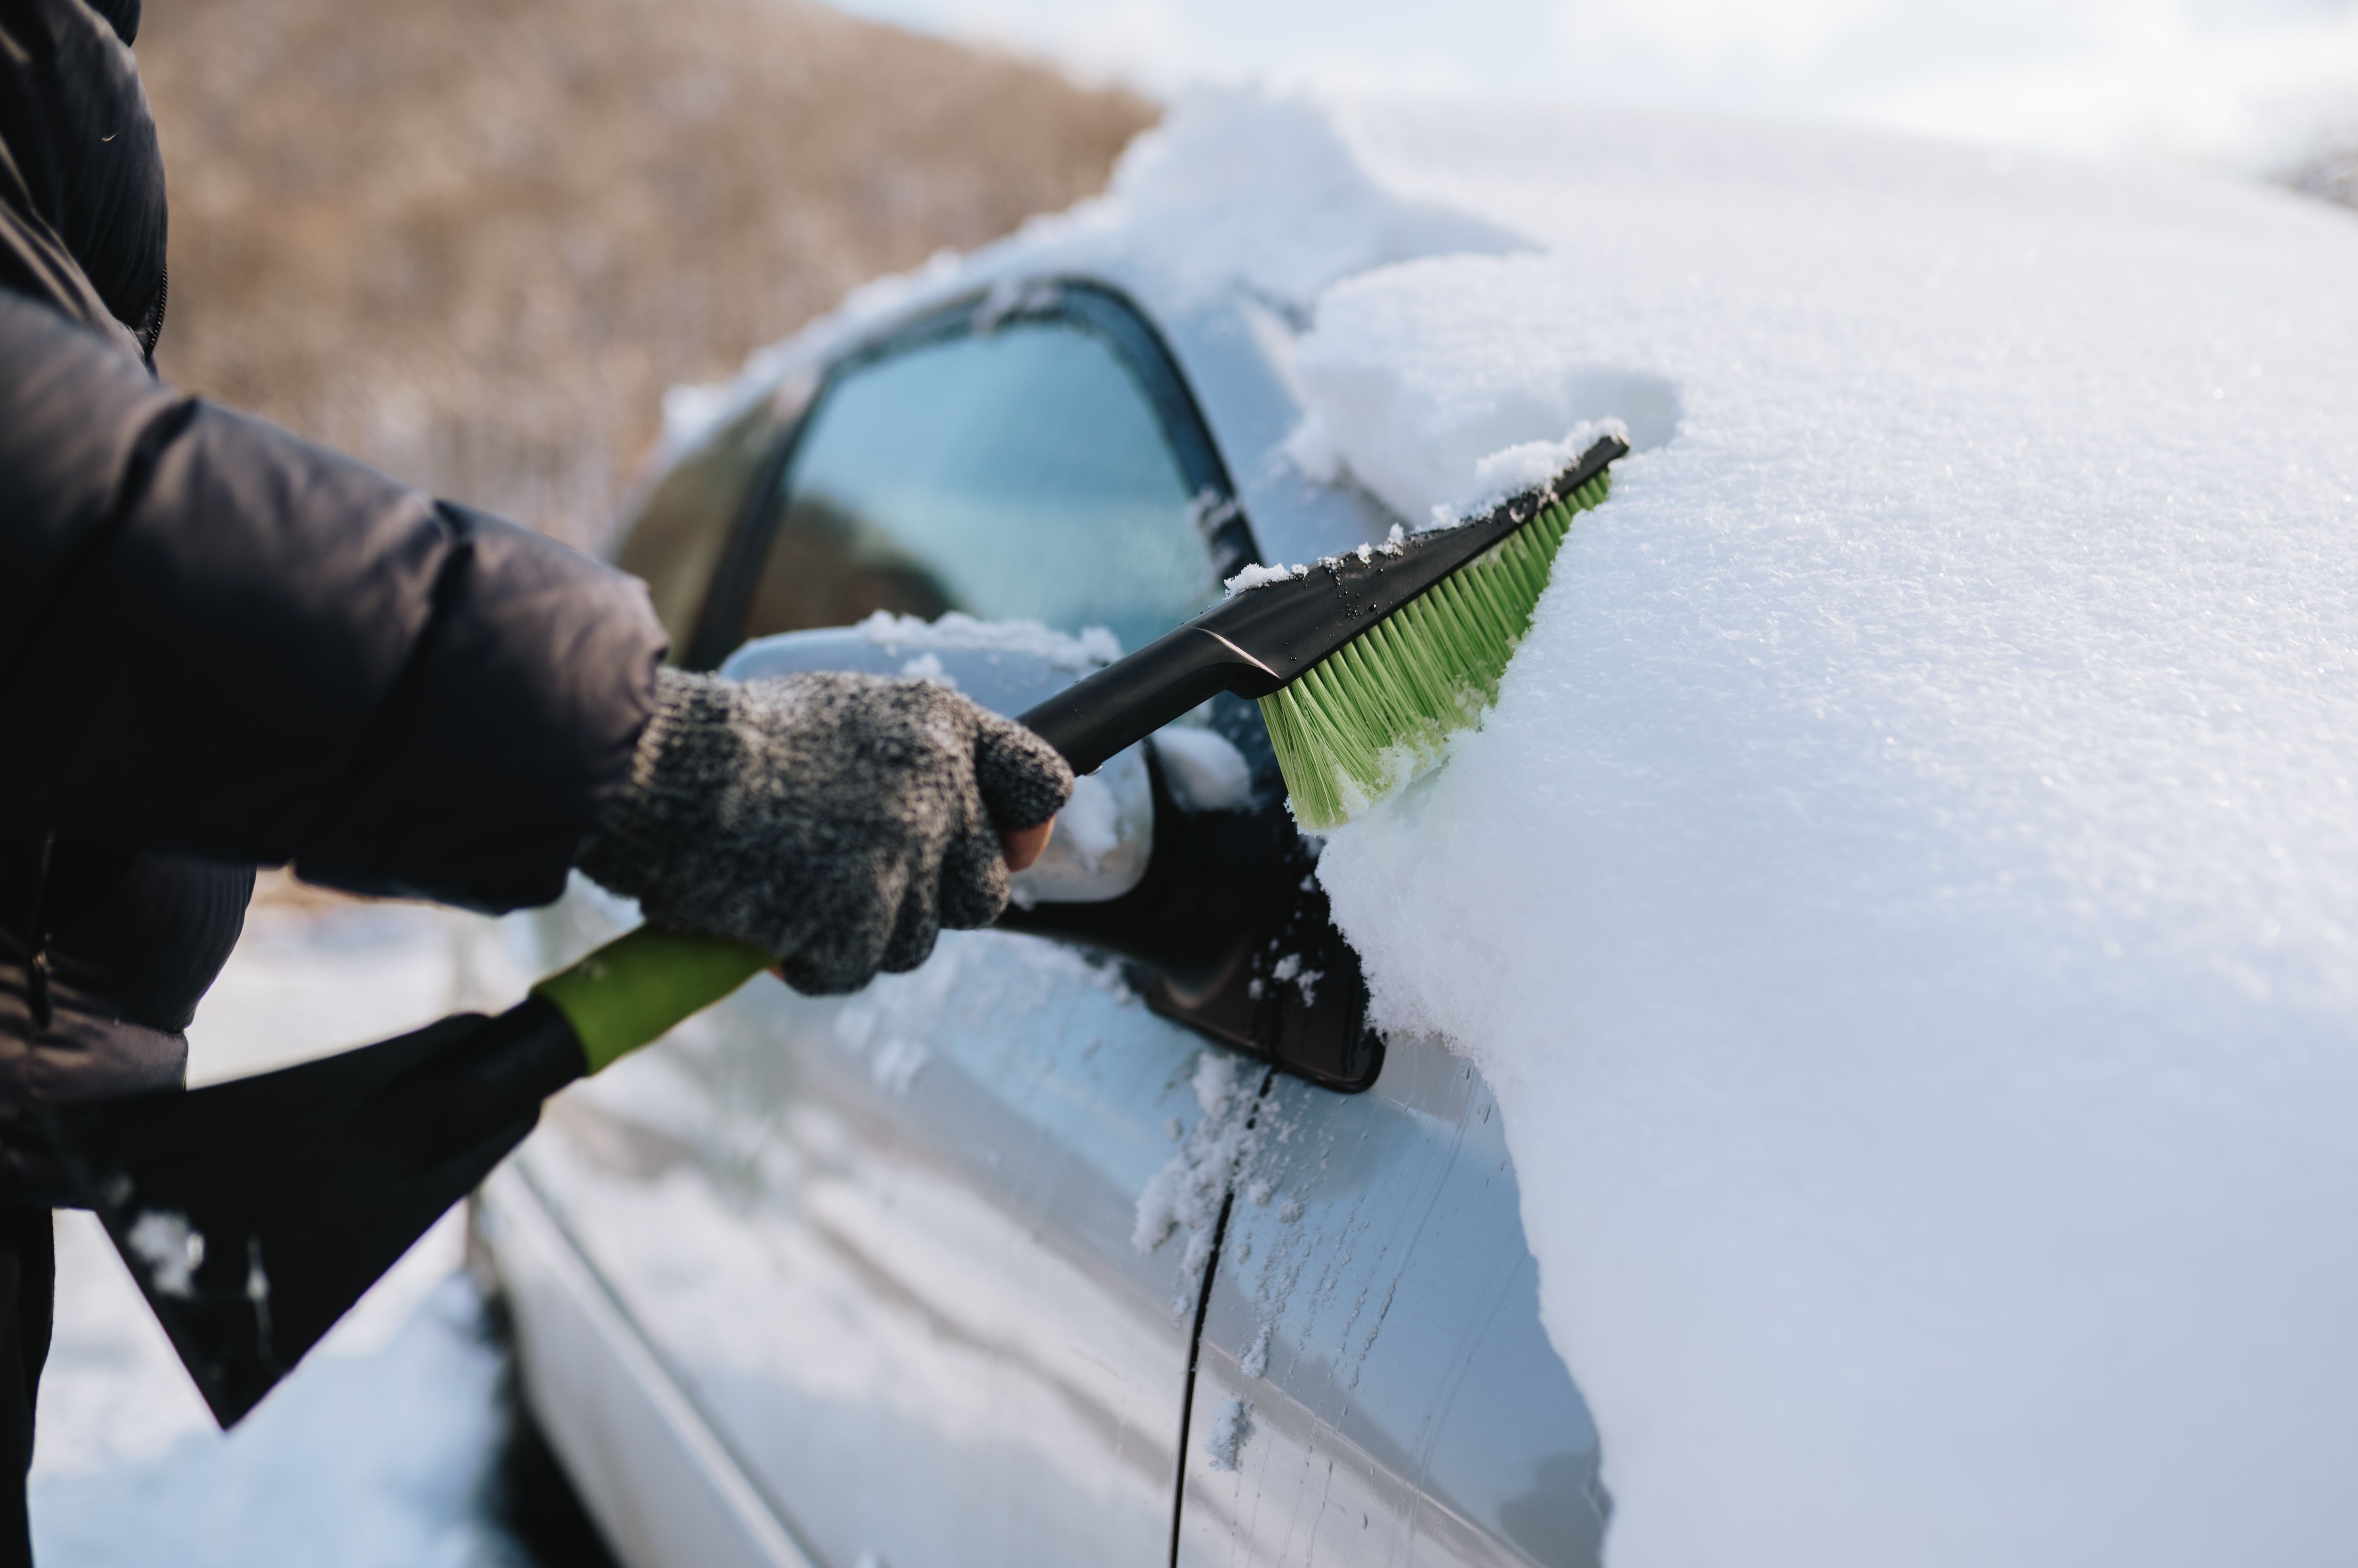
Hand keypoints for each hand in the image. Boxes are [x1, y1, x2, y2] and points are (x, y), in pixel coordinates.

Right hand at [577, 669, 1074, 992]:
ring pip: (919, 942)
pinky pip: (857, 970)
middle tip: (854, 877)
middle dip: (929, 899)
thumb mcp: (851, 716)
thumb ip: (928, 761)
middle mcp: (939, 788)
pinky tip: (770, 916)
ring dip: (861, 932)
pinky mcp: (858, 919)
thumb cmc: (740, 746)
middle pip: (985, 889)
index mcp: (942, 724)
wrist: (660, 772)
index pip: (1042, 782)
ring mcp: (902, 858)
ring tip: (794, 885)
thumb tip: (1012, 839)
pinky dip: (813, 960)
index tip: (1005, 845)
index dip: (1024, 826)